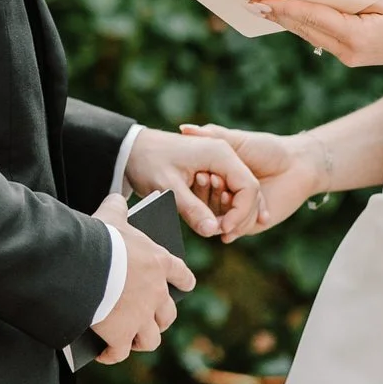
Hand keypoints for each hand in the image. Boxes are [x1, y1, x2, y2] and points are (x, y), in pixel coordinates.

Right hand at [88, 193, 195, 365]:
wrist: (86, 264)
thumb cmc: (100, 237)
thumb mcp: (112, 216)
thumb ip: (118, 207)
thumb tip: (118, 197)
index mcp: (158, 263)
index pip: (181, 274)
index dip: (184, 282)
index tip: (186, 286)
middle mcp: (156, 293)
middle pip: (168, 315)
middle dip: (159, 320)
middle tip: (150, 322)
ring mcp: (141, 317)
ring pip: (151, 339)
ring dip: (141, 341)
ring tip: (130, 342)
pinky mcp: (122, 336)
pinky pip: (121, 352)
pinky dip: (113, 354)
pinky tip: (104, 353)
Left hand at [123, 126, 263, 243]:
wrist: (133, 149)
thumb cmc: (149, 162)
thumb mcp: (169, 187)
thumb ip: (192, 209)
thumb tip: (213, 231)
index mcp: (220, 153)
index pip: (249, 187)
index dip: (241, 213)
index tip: (223, 230)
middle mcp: (225, 155)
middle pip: (249, 190)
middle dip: (239, 215)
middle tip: (221, 234)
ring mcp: (219, 162)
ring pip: (240, 192)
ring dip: (232, 212)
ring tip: (215, 228)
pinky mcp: (212, 170)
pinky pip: (227, 192)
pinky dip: (225, 208)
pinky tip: (215, 222)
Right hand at [178, 124, 322, 235]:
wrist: (297, 165)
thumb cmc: (267, 148)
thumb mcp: (236, 141)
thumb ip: (212, 135)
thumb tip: (184, 128)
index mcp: (217, 176)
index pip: (198, 185)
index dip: (199, 182)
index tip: (202, 174)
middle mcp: (222, 195)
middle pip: (204, 204)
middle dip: (206, 198)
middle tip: (212, 183)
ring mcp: (234, 211)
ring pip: (217, 220)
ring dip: (218, 213)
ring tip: (227, 196)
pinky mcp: (247, 225)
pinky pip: (234, 232)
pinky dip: (230, 230)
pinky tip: (228, 225)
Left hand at [252, 0, 382, 70]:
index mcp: (357, 37)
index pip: (312, 18)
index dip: (284, 7)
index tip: (260, 1)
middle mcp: (348, 52)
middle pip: (304, 28)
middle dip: (277, 14)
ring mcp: (348, 57)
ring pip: (309, 35)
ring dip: (286, 20)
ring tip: (261, 5)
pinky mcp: (350, 56)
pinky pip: (320, 37)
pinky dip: (304, 24)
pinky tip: (288, 14)